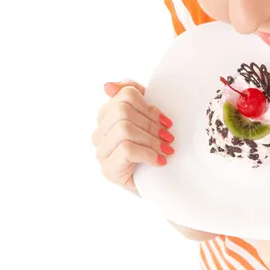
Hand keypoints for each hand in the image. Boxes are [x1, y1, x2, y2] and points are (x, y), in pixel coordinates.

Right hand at [91, 79, 174, 194]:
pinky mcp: (108, 170)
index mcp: (108, 115)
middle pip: (122, 110)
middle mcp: (99, 133)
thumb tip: (108, 85)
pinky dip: (148, 154)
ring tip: (167, 150)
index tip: (166, 121)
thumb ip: (134, 95)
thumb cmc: (156, 147)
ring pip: (124, 129)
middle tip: (169, 137)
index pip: (125, 95)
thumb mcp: (149, 117)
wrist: (164, 184)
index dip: (148, 105)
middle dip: (151, 124)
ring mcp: (101, 152)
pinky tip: (160, 162)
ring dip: (152, 140)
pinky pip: (126, 150)